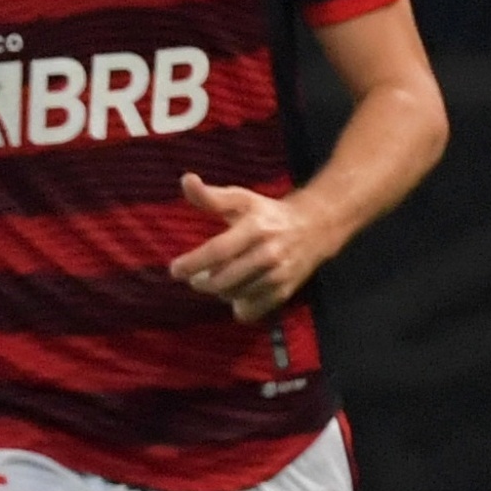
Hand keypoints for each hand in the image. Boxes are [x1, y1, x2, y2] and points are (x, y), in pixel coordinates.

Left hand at [170, 173, 336, 321]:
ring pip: (235, 295)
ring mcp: (279, 275)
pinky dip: (239, 305)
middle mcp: (269, 254)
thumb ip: (210, 196)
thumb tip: (186, 179)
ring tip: (219, 280)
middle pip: (223, 280)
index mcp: (255, 228)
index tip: (175, 270)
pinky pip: (252, 311)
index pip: (218, 251)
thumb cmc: (267, 213)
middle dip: (201, 282)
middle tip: (195, 277)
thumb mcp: (241, 198)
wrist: (315, 228)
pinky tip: (238, 292)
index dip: (193, 263)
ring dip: (220, 291)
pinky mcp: (285, 291)